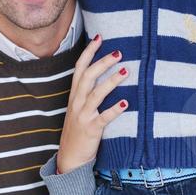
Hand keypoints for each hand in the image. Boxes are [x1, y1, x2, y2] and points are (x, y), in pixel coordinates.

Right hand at [56, 34, 129, 173]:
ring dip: (111, 82)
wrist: (70, 157)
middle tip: (119, 52)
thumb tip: (103, 75)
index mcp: (75, 95)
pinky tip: (126, 103)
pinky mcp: (91, 129)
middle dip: (102, 62)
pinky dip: (114, 110)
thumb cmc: (79, 130)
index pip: (80, 68)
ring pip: (96, 94)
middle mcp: (77, 103)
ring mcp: (83, 116)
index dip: (89, 52)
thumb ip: (88, 92)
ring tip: (125, 71)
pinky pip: (103, 118)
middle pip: (88, 77)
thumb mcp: (79, 108)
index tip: (100, 37)